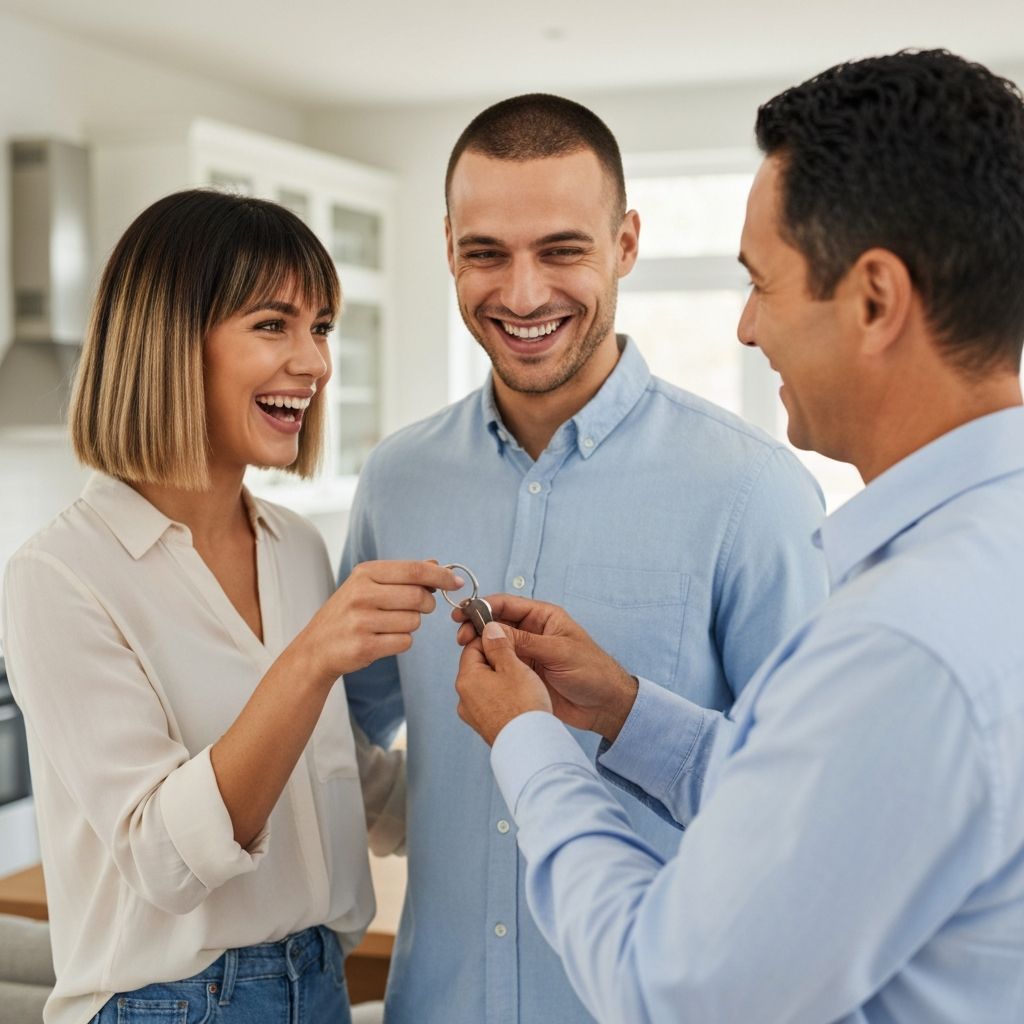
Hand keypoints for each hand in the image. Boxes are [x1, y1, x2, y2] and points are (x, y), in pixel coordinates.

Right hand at [298, 560, 462, 681]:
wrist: (316, 648)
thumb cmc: (348, 614)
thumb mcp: (367, 585)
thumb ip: (402, 574)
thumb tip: (435, 563)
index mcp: (365, 573)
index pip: (414, 570)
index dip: (441, 575)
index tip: (456, 582)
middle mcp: (362, 594)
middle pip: (419, 597)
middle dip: (426, 605)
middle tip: (415, 608)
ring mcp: (362, 620)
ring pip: (414, 622)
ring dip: (410, 626)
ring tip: (388, 625)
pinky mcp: (365, 645)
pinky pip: (405, 642)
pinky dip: (401, 642)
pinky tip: (382, 640)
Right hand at [453, 595, 637, 741]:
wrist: (605, 705)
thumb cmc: (592, 671)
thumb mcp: (560, 652)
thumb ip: (526, 641)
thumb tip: (492, 629)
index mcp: (543, 618)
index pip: (507, 605)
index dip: (483, 606)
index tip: (464, 613)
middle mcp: (531, 633)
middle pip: (496, 623)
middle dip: (476, 627)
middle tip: (461, 636)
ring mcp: (526, 654)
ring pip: (495, 645)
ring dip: (479, 647)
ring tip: (466, 654)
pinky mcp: (523, 674)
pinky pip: (500, 665)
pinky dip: (487, 666)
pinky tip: (476, 669)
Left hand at [454, 622, 551, 745]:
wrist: (530, 747)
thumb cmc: (524, 706)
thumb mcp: (514, 666)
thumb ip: (499, 646)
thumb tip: (489, 630)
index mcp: (466, 679)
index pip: (473, 647)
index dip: (491, 639)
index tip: (508, 639)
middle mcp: (464, 698)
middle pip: (478, 667)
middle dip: (498, 661)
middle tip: (520, 662)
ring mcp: (473, 715)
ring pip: (486, 686)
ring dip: (502, 680)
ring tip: (523, 683)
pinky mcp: (484, 727)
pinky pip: (491, 703)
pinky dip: (503, 698)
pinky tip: (520, 700)